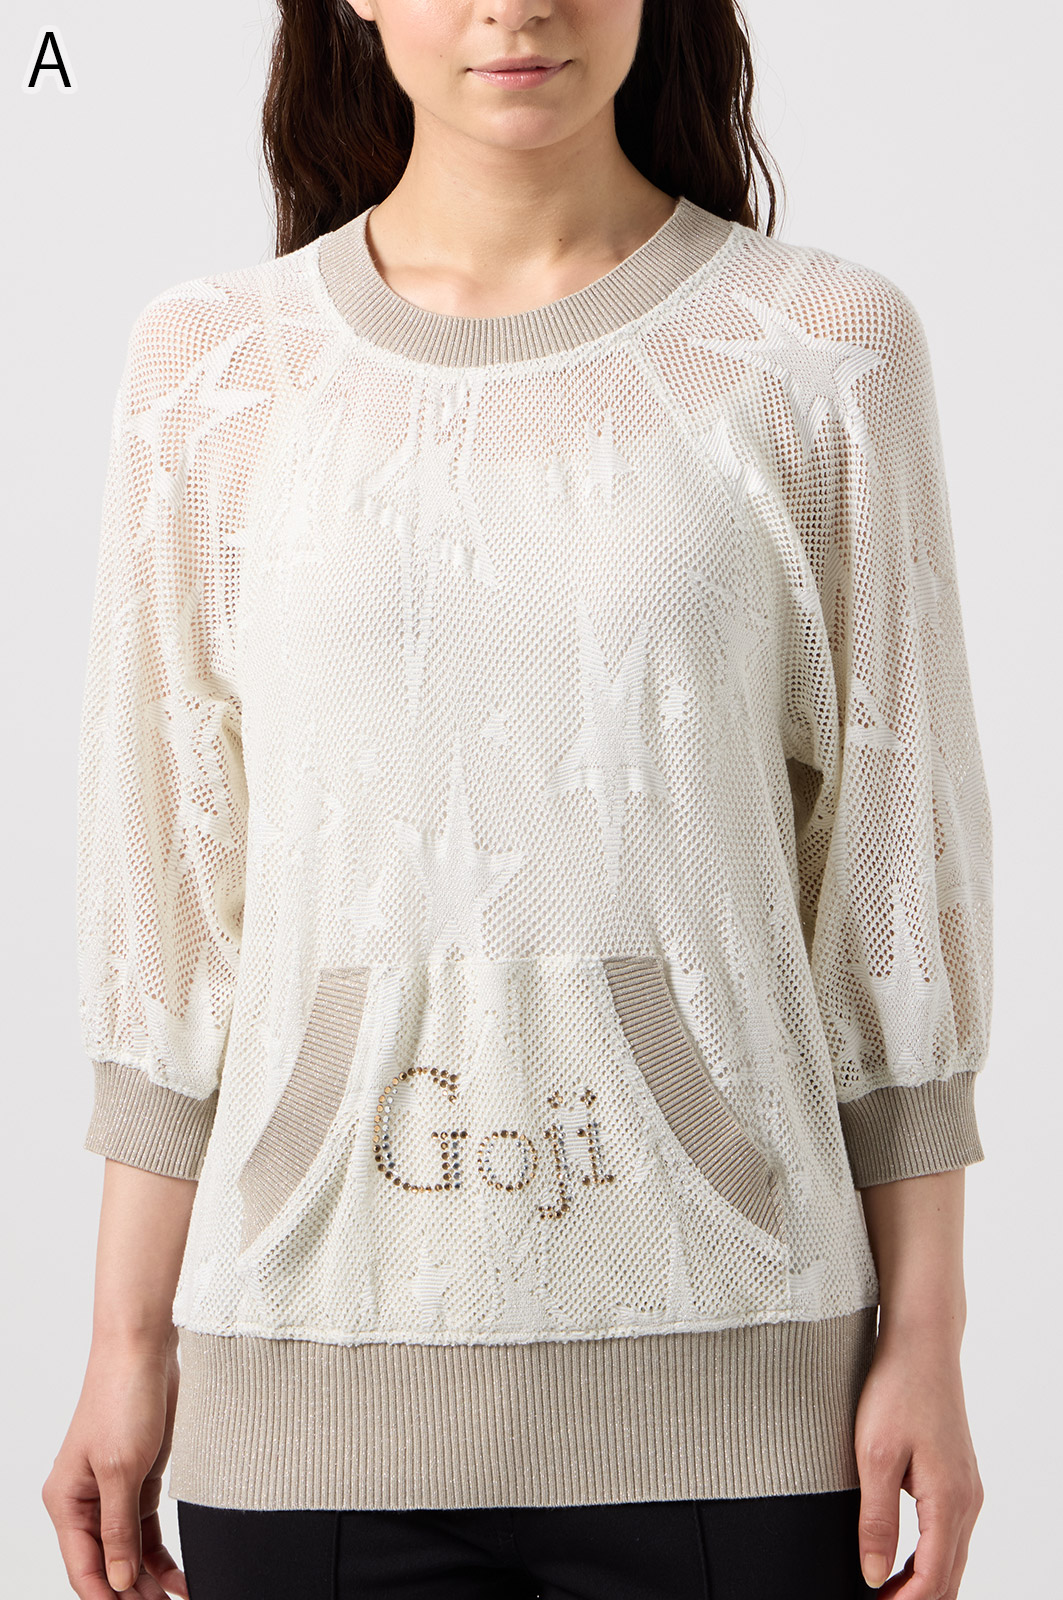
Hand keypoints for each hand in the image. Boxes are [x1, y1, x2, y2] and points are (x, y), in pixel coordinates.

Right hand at [41, 1334, 188, 1597]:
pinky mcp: (140, 1478)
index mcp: (67, 1501)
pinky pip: (146, 1529)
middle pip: (106, 1565)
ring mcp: (114, 1490)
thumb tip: (117, 1582)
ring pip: (128, 1551)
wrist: (145, 1348)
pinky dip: (161, 1555)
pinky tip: (179, 1576)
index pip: (84, 1569)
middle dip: (132, 1594)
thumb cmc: (123, 1396)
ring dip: (149, 1580)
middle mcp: (86, 1501)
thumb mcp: (121, 1469)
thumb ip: (118, 1529)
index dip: (109, 1599)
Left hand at [854, 1326, 983, 1597]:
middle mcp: (967, 1501)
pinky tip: (901, 1561)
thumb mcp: (874, 1456)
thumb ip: (876, 1520)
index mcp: (949, 1500)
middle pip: (949, 1577)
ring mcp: (967, 1489)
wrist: (921, 1345)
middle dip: (916, 1599)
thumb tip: (874, 1574)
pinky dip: (929, 1558)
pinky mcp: (958, 1478)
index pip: (933, 1579)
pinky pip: (949, 1535)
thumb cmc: (896, 1390)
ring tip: (883, 1592)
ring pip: (951, 1558)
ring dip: (922, 1582)